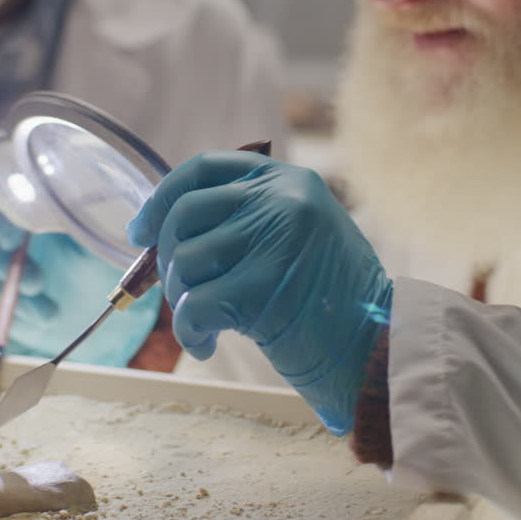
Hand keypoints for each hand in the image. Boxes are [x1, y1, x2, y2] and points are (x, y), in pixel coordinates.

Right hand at [0, 195, 160, 366]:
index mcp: (31, 207)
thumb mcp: (104, 243)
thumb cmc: (105, 270)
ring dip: (10, 297)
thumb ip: (89, 222)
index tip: (13, 240)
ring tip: (50, 313)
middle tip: (39, 283)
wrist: (104, 317)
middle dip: (1, 263)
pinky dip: (3, 317)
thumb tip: (85, 206)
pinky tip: (36, 320)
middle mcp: (6, 232)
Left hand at [127, 152, 391, 434]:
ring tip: (207, 324)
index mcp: (288, 181)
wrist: (380, 349)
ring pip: (185, 261)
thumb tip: (164, 232)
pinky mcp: (262, 288)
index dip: (161, 198)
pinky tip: (205, 344)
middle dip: (169, 260)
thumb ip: (246, 222)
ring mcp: (273, 240)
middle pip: (184, 215)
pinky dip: (189, 331)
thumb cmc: (334, 302)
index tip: (141, 231)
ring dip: (183, 300)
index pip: (203, 169)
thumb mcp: (298, 237)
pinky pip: (194, 306)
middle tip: (181, 292)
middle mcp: (281, 199)